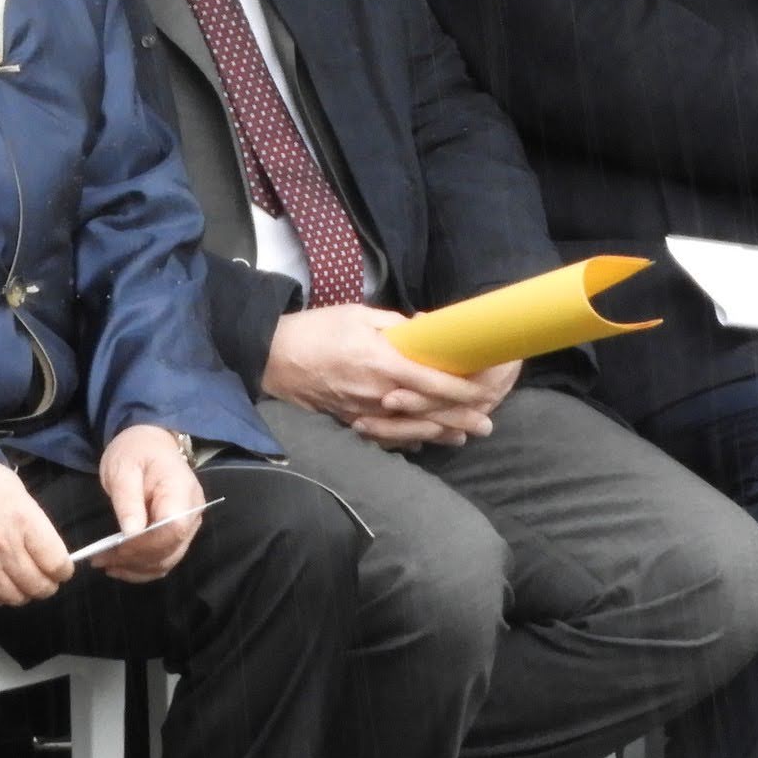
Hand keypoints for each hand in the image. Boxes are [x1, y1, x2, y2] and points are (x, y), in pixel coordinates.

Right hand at [0, 441, 71, 608]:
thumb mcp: (16, 490)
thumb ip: (33, 523)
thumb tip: (45, 547)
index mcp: (23, 521)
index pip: (56, 563)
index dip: (64, 570)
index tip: (62, 568)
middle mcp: (4, 547)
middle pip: (37, 586)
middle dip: (47, 585)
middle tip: (45, 579)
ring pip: (13, 597)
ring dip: (22, 593)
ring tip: (21, 582)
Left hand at [94, 424, 207, 582]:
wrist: (150, 444)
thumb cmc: (136, 451)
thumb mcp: (123, 468)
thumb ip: (128, 500)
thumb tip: (131, 534)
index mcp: (181, 490)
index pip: (173, 529)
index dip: (146, 545)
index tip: (115, 549)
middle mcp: (192, 512)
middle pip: (171, 549)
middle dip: (135, 560)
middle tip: (100, 559)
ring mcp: (189, 525)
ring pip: (168, 560)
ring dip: (137, 568)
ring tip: (105, 564)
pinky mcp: (179, 534)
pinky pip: (164, 559)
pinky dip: (142, 568)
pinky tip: (120, 566)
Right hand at [261, 304, 502, 448]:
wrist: (271, 357)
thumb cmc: (316, 330)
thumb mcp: (358, 315)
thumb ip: (395, 325)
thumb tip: (425, 330)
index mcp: (382, 362)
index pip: (432, 382)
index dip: (462, 391)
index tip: (484, 394)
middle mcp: (376, 394)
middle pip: (427, 413)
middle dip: (459, 420)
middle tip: (486, 426)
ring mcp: (362, 413)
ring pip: (409, 430)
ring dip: (438, 434)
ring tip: (463, 438)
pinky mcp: (349, 422)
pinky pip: (384, 436)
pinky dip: (407, 441)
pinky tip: (424, 442)